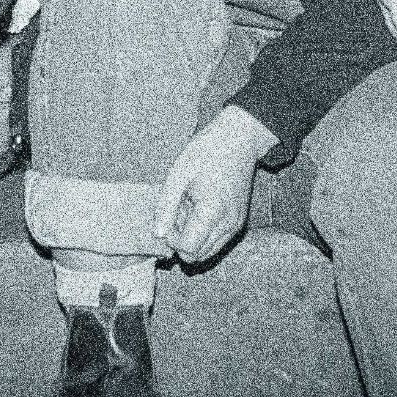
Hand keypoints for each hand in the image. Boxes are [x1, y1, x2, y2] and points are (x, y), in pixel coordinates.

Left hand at [154, 106, 275, 263]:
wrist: (238, 140)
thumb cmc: (206, 152)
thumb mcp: (177, 174)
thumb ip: (166, 207)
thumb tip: (157, 235)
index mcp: (212, 212)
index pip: (188, 249)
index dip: (172, 240)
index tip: (169, 217)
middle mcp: (228, 224)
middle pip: (197, 256)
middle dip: (181, 240)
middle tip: (178, 211)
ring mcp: (236, 225)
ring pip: (207, 252)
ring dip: (193, 238)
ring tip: (189, 209)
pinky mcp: (239, 222)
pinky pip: (217, 242)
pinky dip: (204, 233)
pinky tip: (199, 209)